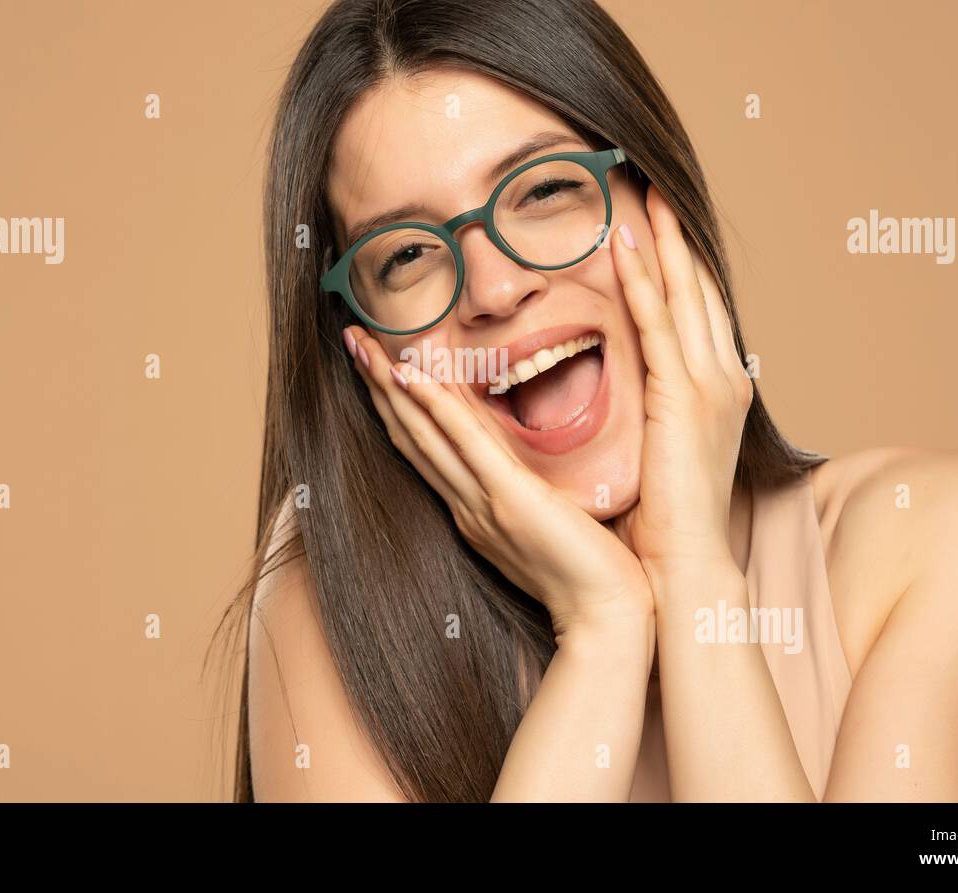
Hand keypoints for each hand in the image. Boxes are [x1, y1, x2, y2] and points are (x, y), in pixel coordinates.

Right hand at [343, 324, 653, 638]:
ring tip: (362, 345)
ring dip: (390, 386)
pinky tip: (412, 376)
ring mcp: (482, 503)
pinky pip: (464, 444)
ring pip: (423, 435)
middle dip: (377, 387)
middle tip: (350, 340)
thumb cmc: (590, 578)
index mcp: (473, 513)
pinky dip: (435, 408)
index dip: (395, 407)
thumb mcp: (546, 529)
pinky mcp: (509, 499)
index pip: (423, 450)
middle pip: (409, 436)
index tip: (378, 366)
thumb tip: (521, 471)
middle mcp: (466, 506)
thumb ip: (524, 499)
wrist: (607, 619)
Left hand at [608, 183, 753, 577]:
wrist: (683, 568)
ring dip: (664, 242)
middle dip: (679, 238)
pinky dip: (644, 280)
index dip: (683, 265)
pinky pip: (659, 324)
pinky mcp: (683, 397)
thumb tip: (624, 391)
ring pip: (685, 296)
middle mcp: (724, 379)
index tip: (660, 225)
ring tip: (644, 193)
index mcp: (718, 392)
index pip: (698, 313)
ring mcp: (710, 386)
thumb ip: (651, 411)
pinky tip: (626, 243)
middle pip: (700, 291)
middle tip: (656, 186)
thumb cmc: (664, 521)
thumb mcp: (661, 450)